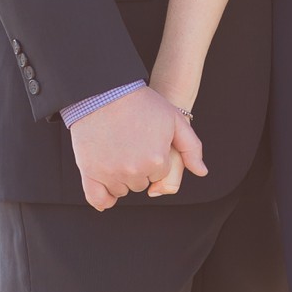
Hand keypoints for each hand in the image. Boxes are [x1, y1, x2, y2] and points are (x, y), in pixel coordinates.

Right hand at [69, 88, 206, 211]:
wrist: (105, 92)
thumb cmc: (141, 103)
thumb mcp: (175, 119)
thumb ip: (191, 148)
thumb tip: (201, 172)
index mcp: (157, 160)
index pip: (160, 174)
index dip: (154, 159)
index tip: (146, 143)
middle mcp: (135, 170)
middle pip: (141, 184)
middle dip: (138, 170)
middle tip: (130, 146)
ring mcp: (111, 173)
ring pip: (121, 190)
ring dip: (120, 178)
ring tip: (116, 153)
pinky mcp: (90, 172)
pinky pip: (97, 198)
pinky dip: (103, 199)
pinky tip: (106, 196)